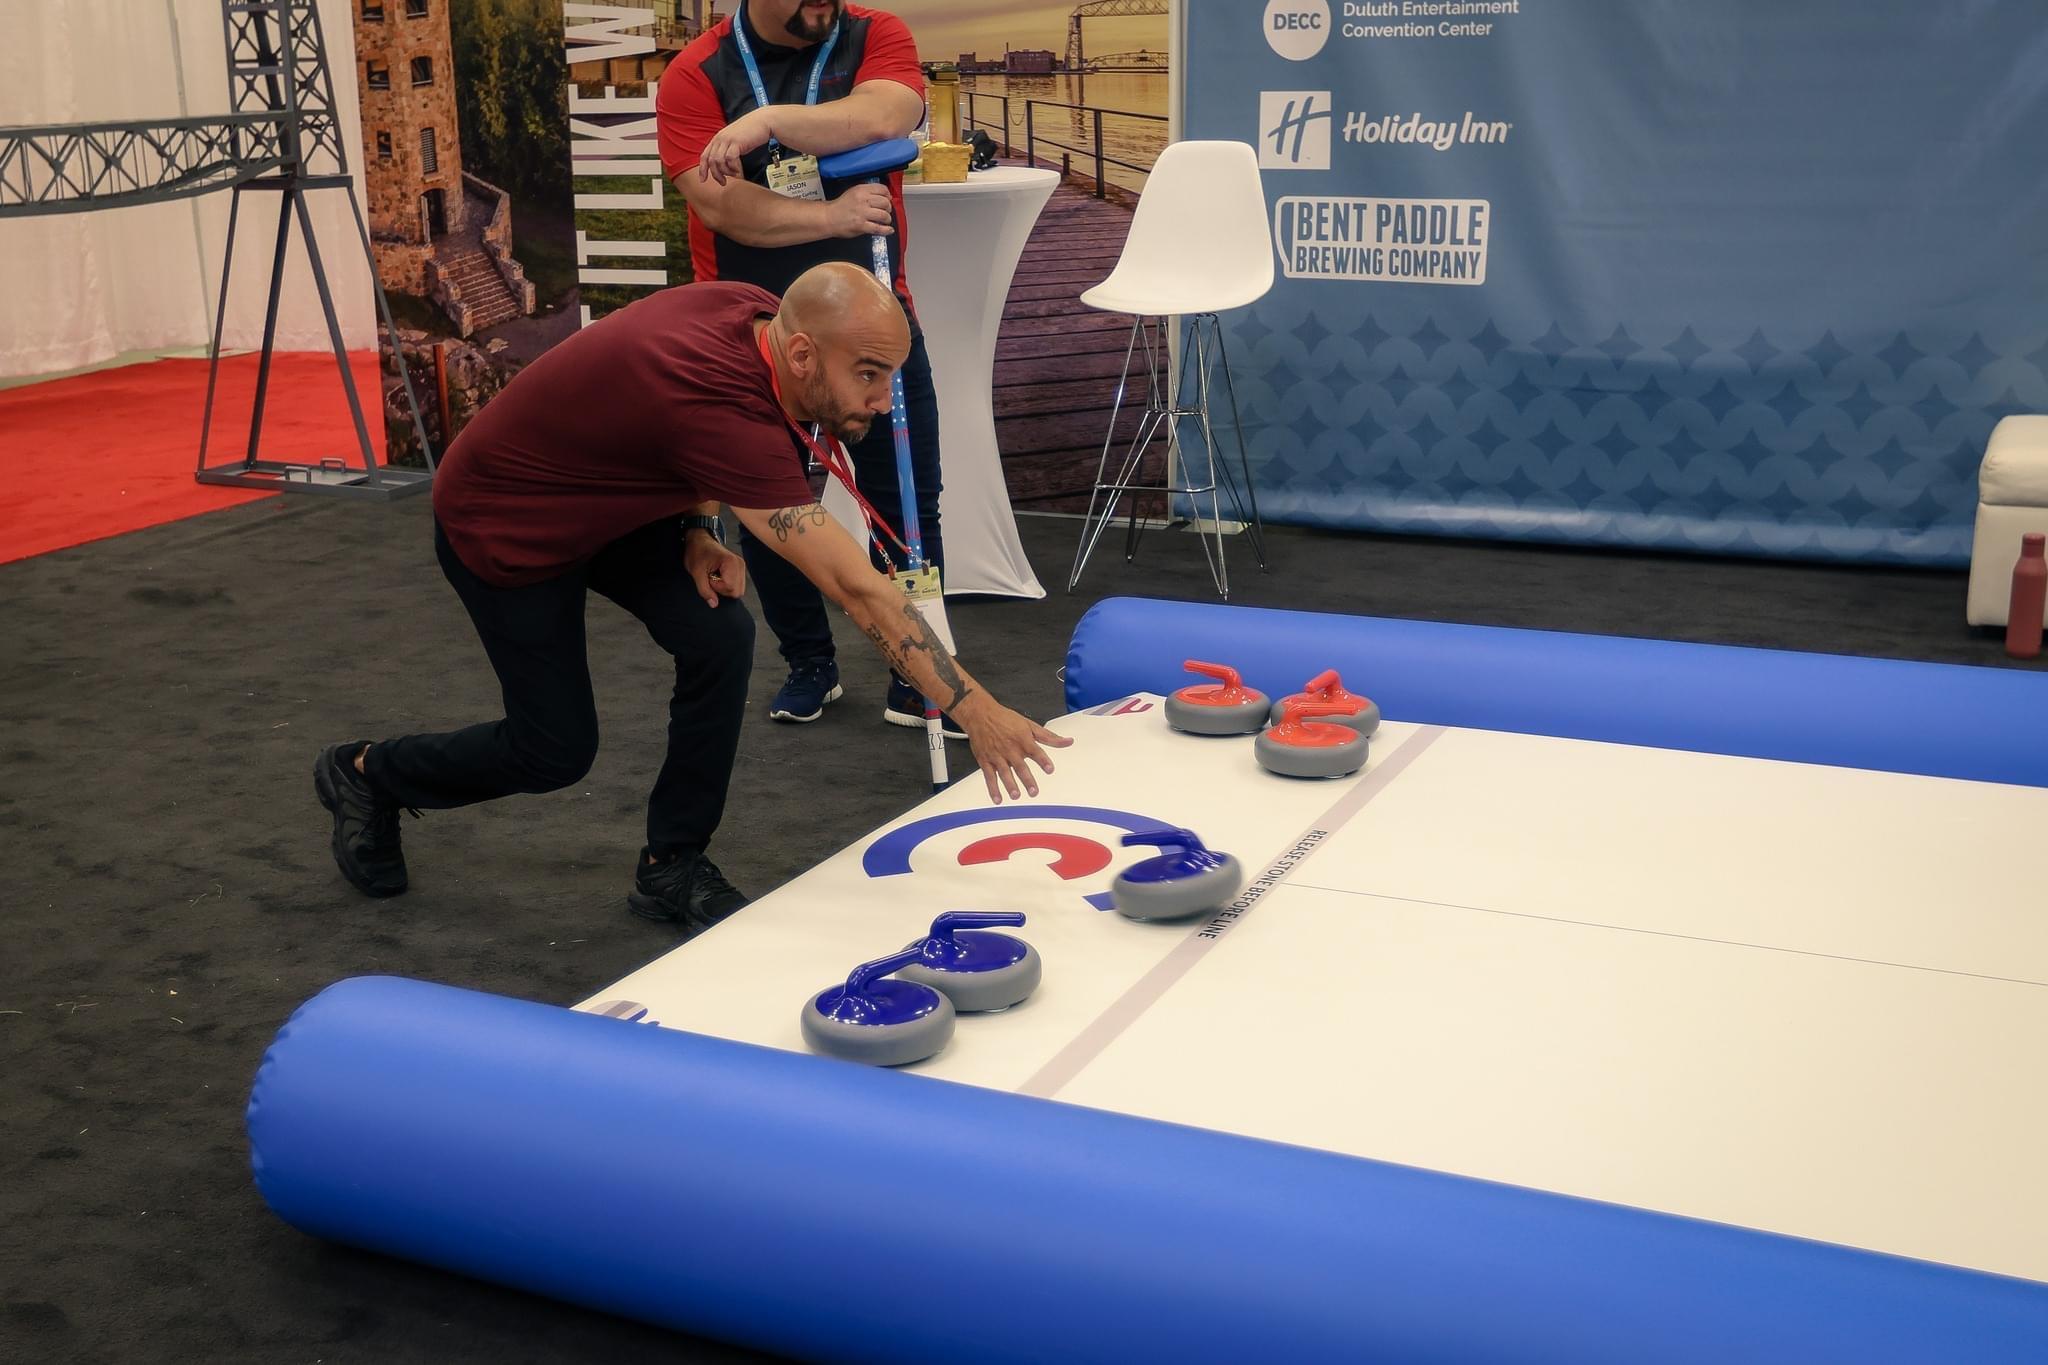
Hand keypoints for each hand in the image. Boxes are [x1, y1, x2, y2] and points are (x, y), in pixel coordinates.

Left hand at [684, 531, 746, 607]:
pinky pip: (737, 585)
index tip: (708, 577)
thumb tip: (714, 604)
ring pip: (738, 590)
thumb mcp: (696, 573)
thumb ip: (704, 589)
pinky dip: (727, 585)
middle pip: (737, 592)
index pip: (730, 588)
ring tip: (715, 576)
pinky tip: (719, 576)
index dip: (717, 587)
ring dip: (724, 588)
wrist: (699, 540)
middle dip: (722, 589)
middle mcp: (740, 564)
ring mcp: (741, 566)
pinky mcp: (739, 569)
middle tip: (711, 578)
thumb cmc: (697, 553)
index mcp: (731, 563)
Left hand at [697, 108, 774, 184]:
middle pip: (711, 161)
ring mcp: (727, 140)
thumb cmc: (751, 132)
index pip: (705, 156)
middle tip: (723, 182)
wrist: (763, 121)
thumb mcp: (735, 140)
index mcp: (718, 139)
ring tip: (735, 175)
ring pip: (719, 161)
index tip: (703, 180)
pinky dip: (734, 168)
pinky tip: (739, 171)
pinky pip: (730, 159)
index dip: (702, 169)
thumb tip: (725, 164)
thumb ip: (728, 149)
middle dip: (716, 175)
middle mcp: (720, 138)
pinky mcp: (736, 142)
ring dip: (726, 172)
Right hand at [828, 184, 893, 237]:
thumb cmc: (842, 206)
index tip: (888, 199)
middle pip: (885, 203)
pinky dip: (886, 230)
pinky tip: (889, 230)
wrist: (829, 217)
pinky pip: (878, 228)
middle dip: (888, 208)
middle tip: (885, 211)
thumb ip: (868, 192)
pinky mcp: (861, 226)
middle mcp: (863, 200)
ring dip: (887, 219)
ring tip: (885, 220)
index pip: (882, 189)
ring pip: (884, 215)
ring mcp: (862, 213)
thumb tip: (886, 196)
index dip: (887, 195)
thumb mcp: (854, 192)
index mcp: (861, 190)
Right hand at [953, 696, 1073, 803]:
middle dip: (1027, 779)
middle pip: (1020, 766)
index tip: (1049, 769)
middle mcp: (1010, 749)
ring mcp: (997, 756)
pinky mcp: (985, 761)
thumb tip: (1068, 742)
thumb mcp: (1029, 725)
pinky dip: (993, 789)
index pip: (1035, 751)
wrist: (980, 714)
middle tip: (1033, 791)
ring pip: (1004, 773)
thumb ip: (1049, 737)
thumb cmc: (1005, 719)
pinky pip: (989, 776)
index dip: (1043, 761)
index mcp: (1022, 739)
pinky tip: (998, 799)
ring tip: (1016, 795)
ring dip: (1010, 785)